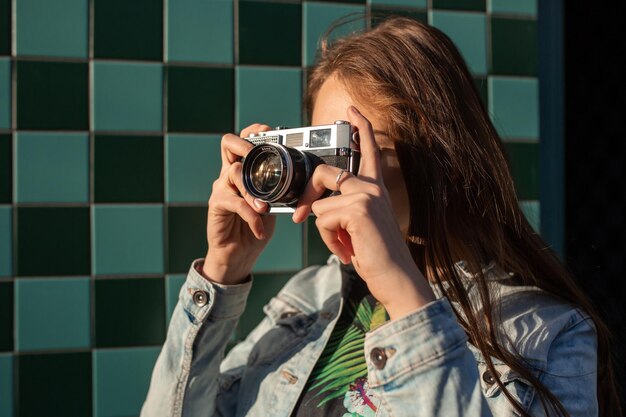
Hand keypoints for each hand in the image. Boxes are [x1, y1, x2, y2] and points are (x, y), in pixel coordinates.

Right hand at [202, 124, 276, 284]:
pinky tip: (260, 228)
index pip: (241, 141)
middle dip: (246, 146)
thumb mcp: (272, 205)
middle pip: (228, 145)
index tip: (268, 132)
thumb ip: (278, 191)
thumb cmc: (255, 226)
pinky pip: (235, 203)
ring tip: (264, 207)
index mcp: (243, 171)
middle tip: (259, 159)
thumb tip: (302, 181)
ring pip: (234, 173)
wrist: (238, 254)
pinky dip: (251, 216)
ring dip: (253, 190)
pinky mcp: (216, 205)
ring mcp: (221, 188)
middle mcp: (228, 175)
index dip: (252, 132)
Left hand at [292, 107, 434, 319]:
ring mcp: (367, 195)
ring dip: (325, 231)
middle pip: (325, 173)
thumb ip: (343, 208)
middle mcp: (373, 187)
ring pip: (319, 204)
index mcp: (376, 189)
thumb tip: (314, 206)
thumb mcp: (358, 227)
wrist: (396, 279)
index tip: (351, 110)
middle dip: (307, 196)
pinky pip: (322, 219)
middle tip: (297, 218)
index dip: (360, 127)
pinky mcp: (359, 209)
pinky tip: (347, 251)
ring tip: (345, 246)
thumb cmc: (377, 256)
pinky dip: (329, 240)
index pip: (369, 150)